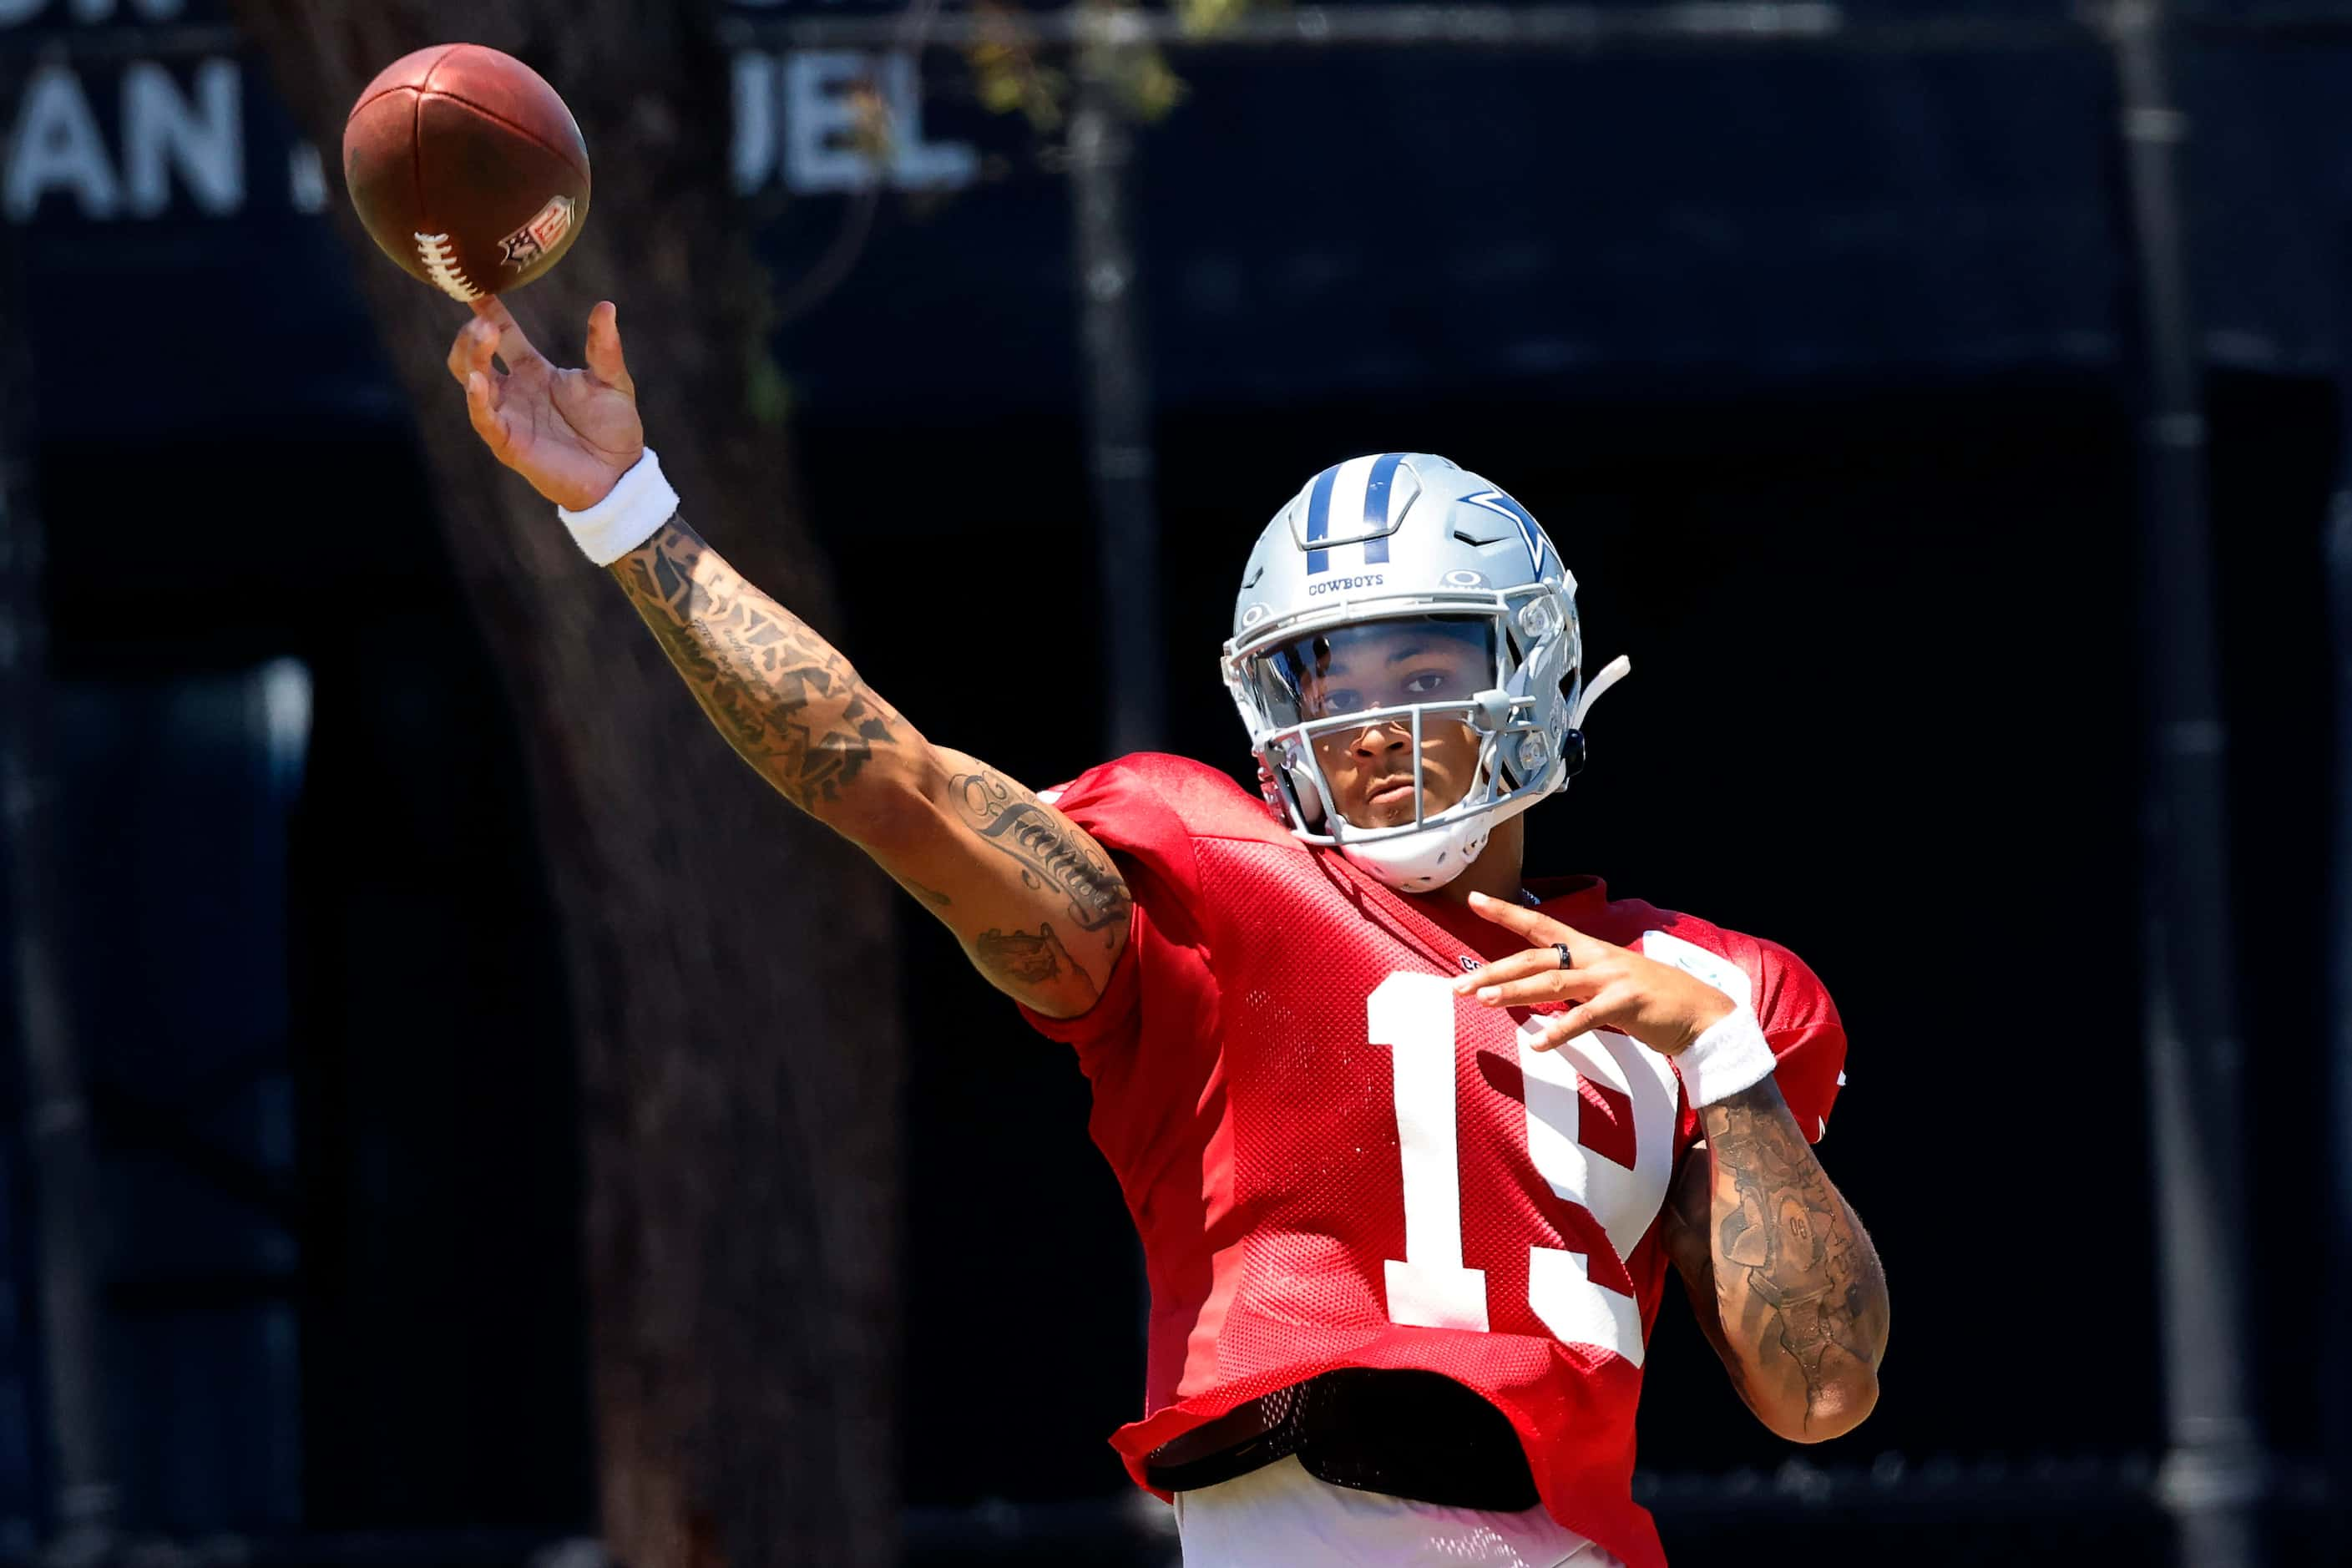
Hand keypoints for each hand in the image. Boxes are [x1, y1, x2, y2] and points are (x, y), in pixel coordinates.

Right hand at [445, 296, 643, 510]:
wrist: (620, 475)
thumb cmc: (615, 429)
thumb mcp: (613, 381)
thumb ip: (604, 347)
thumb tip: (606, 306)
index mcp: (534, 371)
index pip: (502, 333)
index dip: (487, 310)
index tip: (476, 285)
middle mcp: (514, 390)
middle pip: (474, 354)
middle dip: (473, 334)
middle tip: (484, 320)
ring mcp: (508, 415)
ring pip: (471, 379)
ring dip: (472, 356)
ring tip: (484, 336)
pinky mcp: (508, 442)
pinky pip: (484, 418)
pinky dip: (477, 399)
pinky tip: (481, 380)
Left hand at [1451, 890, 1734, 1055]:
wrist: (1701, 1014)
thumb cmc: (1651, 1001)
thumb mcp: (1608, 983)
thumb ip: (1574, 983)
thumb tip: (1535, 992)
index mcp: (1589, 949)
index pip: (1540, 925)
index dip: (1506, 912)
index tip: (1473, 899)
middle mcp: (1596, 957)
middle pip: (1535, 958)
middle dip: (1493, 970)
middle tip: (1458, 986)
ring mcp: (1612, 978)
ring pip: (1553, 982)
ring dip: (1515, 992)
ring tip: (1483, 1001)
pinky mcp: (1626, 1004)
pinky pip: (1586, 1017)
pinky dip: (1560, 1030)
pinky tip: (1538, 1043)